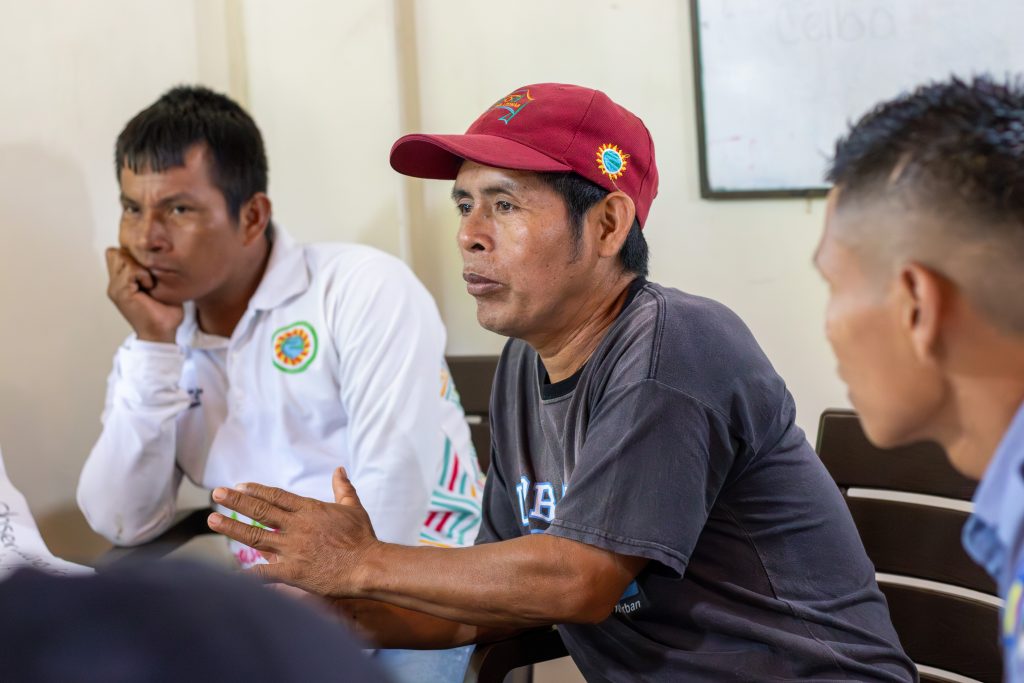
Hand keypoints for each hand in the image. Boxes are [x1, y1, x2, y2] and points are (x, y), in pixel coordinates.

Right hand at [105, 247, 182, 342]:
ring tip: (150, 281)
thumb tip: (163, 254)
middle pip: (116, 253)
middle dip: (134, 256)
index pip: (117, 254)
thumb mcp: (161, 287)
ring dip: (140, 265)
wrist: (162, 333)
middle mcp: (115, 284)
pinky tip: (150, 286)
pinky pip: (130, 270)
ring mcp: (116, 288)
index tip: (151, 265)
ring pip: (122, 258)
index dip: (132, 253)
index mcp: (122, 282)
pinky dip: (143, 274)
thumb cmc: (165, 314)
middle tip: (150, 272)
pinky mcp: (121, 293)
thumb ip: (154, 271)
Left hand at [207, 467, 379, 597]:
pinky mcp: (292, 571)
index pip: (277, 496)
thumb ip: (343, 488)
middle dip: (236, 502)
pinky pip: (264, 573)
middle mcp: (296, 526)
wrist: (367, 565)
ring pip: (255, 535)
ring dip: (232, 527)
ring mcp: (292, 548)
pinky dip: (246, 575)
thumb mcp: (353, 507)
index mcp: (309, 510)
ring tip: (213, 519)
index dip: (256, 490)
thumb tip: (339, 469)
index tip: (239, 486)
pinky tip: (229, 574)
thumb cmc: (362, 537)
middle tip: (217, 494)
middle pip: (260, 510)